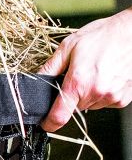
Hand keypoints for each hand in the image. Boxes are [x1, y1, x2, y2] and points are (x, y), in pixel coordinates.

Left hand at [38, 7, 131, 131]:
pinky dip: (102, 93)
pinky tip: (107, 76)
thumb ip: (50, 67)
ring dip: (88, 93)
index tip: (45, 124)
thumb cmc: (104, 36)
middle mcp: (95, 92)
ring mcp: (111, 97)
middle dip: (72, 95)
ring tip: (96, 72)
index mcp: (78, 82)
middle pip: (74, 106)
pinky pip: (105, 102)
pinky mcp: (122, 99)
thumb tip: (37, 80)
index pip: (59, 115)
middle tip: (79, 75)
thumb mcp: (69, 46)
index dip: (49, 123)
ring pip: (90, 104)